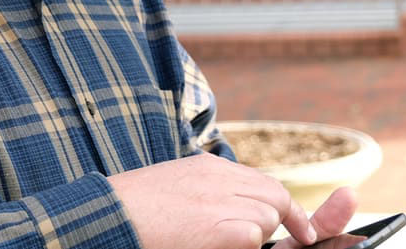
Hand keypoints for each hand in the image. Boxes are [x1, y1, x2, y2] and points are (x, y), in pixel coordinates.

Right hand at [107, 154, 356, 248]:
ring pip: (269, 215)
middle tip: (287, 238)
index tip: (300, 227)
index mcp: (207, 165)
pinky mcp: (218, 228)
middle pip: (274, 195)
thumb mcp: (173, 187)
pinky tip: (221, 245)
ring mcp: (218, 200)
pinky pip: (254, 236)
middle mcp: (218, 177)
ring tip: (224, 240)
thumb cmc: (129, 208)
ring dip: (258, 234)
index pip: (261, 181)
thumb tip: (220, 207)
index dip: (282, 206)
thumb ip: (204, 190)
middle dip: (285, 219)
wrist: (105, 214)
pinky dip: (248, 244)